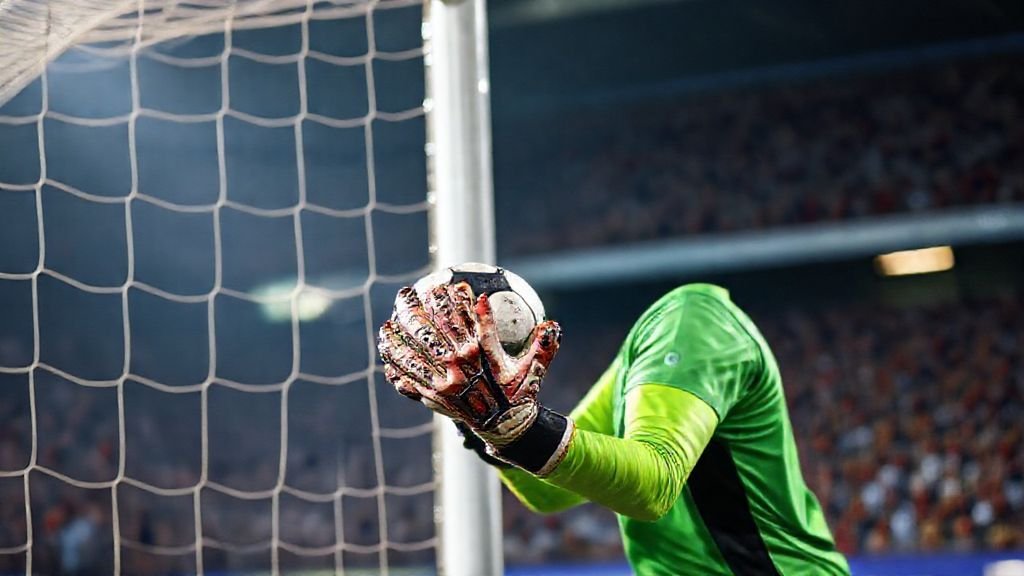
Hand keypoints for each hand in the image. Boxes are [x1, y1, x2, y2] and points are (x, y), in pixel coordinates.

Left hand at [377, 281, 561, 446]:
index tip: (447, 285)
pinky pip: (409, 378)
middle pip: (430, 333)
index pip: (465, 321)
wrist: (507, 429)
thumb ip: (544, 346)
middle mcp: (459, 369)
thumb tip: (553, 325)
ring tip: (388, 322)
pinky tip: (388, 352)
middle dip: (414, 310)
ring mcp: (443, 384)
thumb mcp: (536, 368)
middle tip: (404, 293)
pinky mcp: (433, 398)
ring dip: (398, 336)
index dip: (454, 301)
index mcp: (482, 356)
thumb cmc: (520, 393)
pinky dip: (396, 363)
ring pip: (413, 354)